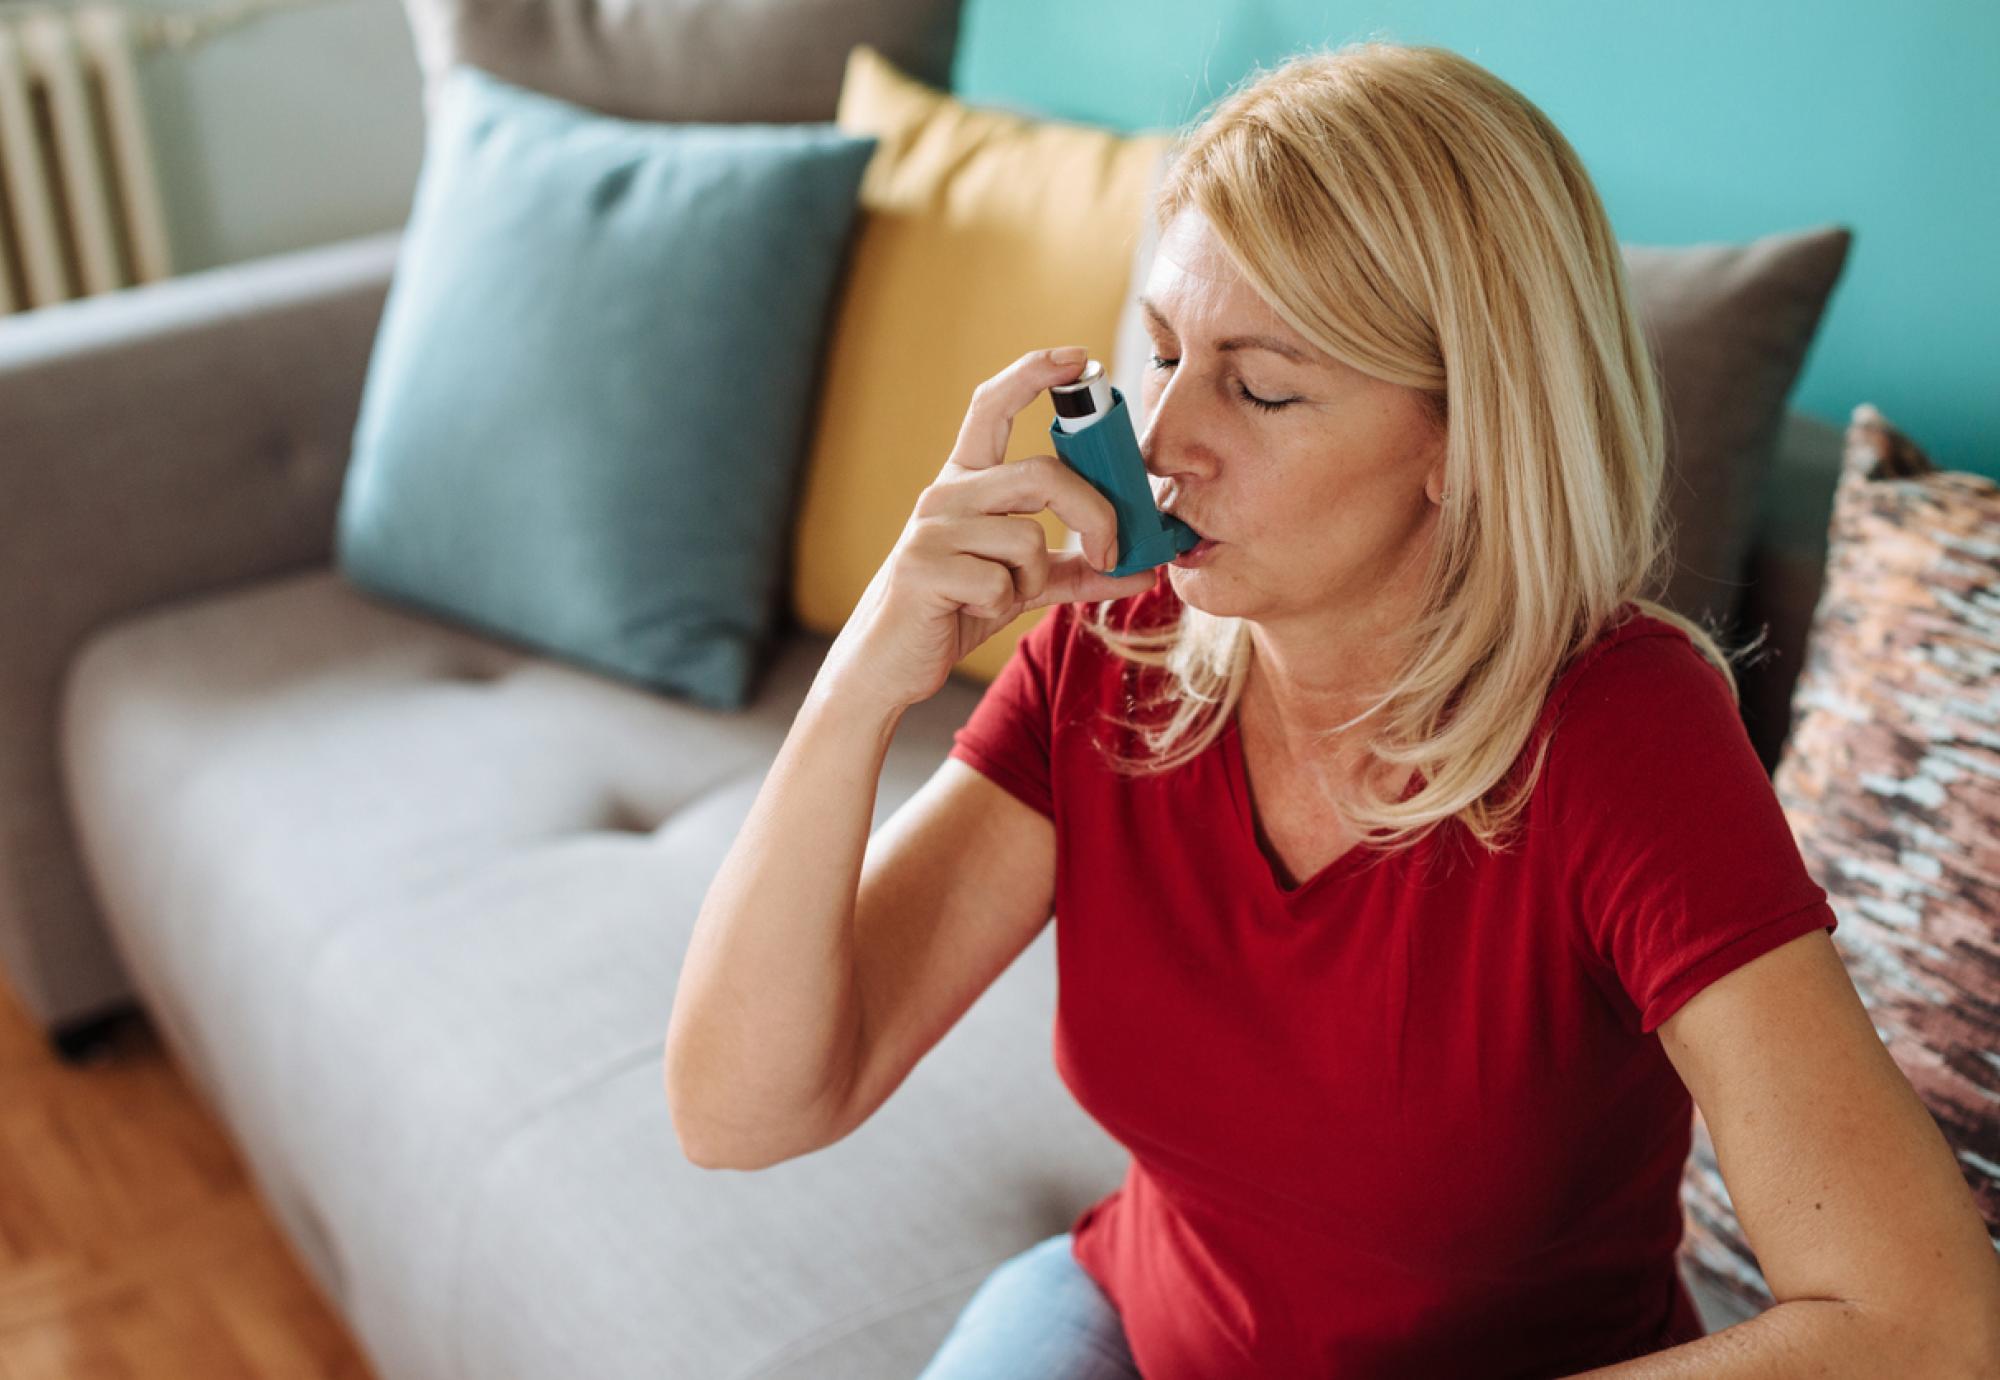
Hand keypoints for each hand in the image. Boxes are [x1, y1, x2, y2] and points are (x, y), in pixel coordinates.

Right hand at [817, 347, 1155, 712]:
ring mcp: (930, 528)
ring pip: (1026, 538)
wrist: (889, 663)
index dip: (1033, 372)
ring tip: (1001, 596)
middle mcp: (945, 493)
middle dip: (1094, 513)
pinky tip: (969, 611)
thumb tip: (1144, 568)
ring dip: (1032, 580)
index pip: (992, 406)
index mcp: (966, 482)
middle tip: (1113, 552)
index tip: (1079, 357)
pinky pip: (1001, 583)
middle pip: (1042, 474)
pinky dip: (1001, 606)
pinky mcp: (922, 568)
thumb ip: (1077, 569)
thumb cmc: (955, 612)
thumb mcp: (1021, 585)